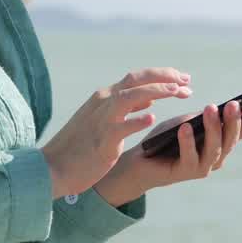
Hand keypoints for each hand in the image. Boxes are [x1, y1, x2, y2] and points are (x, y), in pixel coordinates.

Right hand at [40, 68, 192, 198]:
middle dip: (165, 77)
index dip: (162, 75)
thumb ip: (126, 108)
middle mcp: (103, 102)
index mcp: (105, 97)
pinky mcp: (102, 141)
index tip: (183, 78)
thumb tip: (150, 98)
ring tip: (179, 92)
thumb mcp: (103, 121)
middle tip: (188, 82)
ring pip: (131, 96)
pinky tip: (152, 118)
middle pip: (137, 79)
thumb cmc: (80, 146)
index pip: (137, 77)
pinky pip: (121, 127)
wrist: (53, 168)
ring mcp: (102, 120)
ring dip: (157, 91)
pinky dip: (137, 120)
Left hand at [94, 94, 241, 205]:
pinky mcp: (184, 172)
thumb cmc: (167, 139)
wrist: (141, 161)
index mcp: (222, 142)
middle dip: (234, 120)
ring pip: (214, 148)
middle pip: (232, 138)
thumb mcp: (189, 121)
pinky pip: (189, 157)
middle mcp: (217, 157)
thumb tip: (226, 106)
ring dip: (213, 128)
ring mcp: (203, 167)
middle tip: (233, 103)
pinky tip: (185, 127)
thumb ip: (207, 117)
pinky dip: (188, 141)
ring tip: (211, 109)